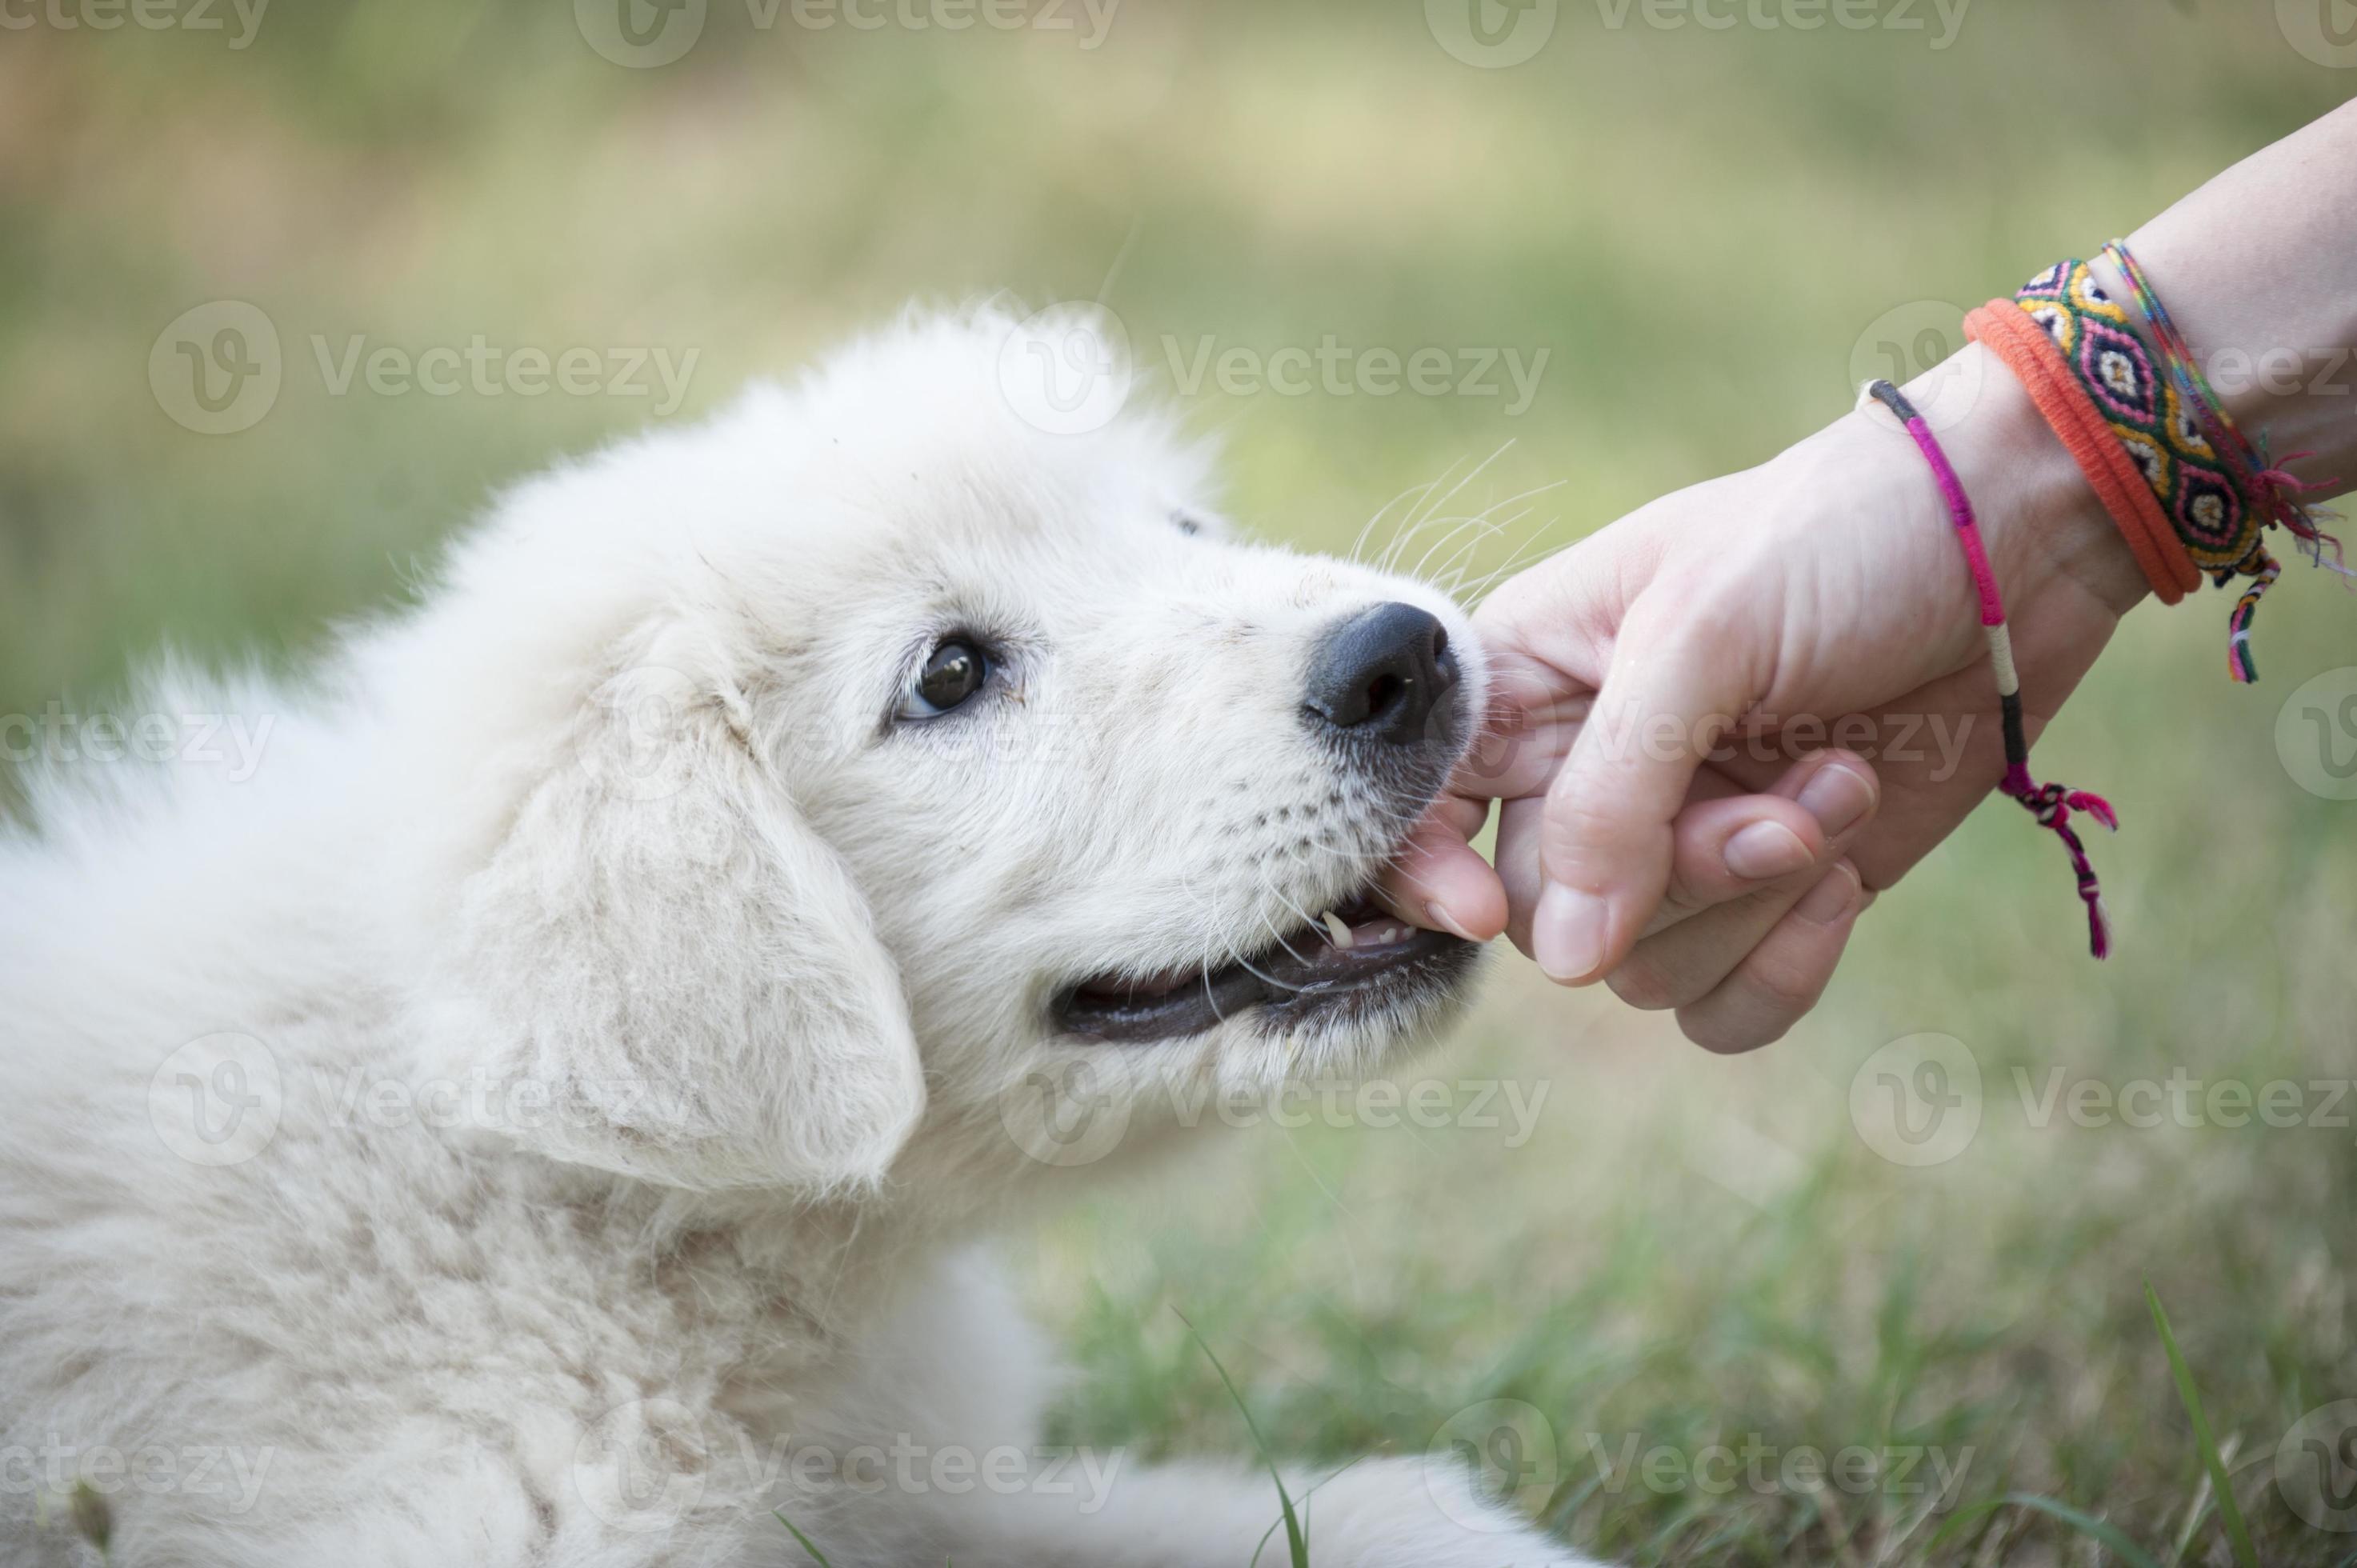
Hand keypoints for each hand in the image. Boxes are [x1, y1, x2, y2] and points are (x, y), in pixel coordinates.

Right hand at [1388, 347, 2148, 1048]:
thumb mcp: (1705, 634)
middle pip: (1553, 920)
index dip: (1427, 875)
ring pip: (1643, 973)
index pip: (1420, 811)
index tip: (1483, 911)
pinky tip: (1848, 875)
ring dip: (1755, 903)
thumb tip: (1565, 960)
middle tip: (1785, 803)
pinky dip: (1786, 967)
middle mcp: (1583, 776)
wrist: (2013, 543)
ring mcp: (1678, 846)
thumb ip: (1615, 792)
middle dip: (1679, 878)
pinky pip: (1725, 1008)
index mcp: (1526, 685)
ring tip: (1838, 788)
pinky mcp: (1769, 898)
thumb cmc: (1836, 539)